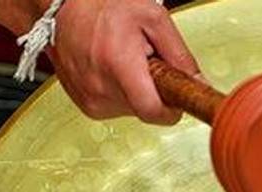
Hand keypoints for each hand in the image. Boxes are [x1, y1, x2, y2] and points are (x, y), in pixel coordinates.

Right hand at [50, 0, 200, 124]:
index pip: (153, 112)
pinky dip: (119, 92)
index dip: (171, 110)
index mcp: (119, 65)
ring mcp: (89, 98)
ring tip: (124, 61)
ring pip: (131, 110)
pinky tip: (111, 69)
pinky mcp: (84, 104)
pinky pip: (115, 108)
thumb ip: (180, 55)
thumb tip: (198, 83)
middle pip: (145, 110)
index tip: (175, 97)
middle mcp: (100, 87)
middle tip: (144, 62)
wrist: (64, 7)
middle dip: (152, 89)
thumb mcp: (153, 19)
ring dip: (135, 90)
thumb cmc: (104, 6)